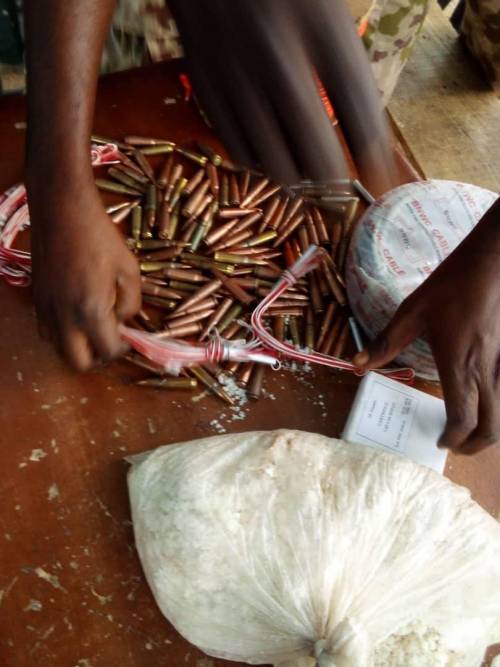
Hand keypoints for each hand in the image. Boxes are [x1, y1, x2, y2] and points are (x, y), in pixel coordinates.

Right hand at [29, 186, 140, 370]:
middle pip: (77, 363)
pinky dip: (62, 332)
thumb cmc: (100, 236)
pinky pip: (46, 330)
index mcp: (90, 310)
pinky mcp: (36, 299)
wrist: (61, 209)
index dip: (124, 348)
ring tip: (94, 325)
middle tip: (111, 338)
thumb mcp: (129, 269)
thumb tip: (125, 321)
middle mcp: (64, 317)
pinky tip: (76, 313)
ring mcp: (45, 309)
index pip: (108, 351)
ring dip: (78, 345)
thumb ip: (132, 303)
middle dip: (97, 356)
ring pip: (58, 349)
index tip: (130, 337)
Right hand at [170, 0, 397, 189]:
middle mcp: (278, 56)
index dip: (373, 152)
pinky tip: (268, 156)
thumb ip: (344, 55)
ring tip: (305, 177)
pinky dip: (257, 164)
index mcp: (321, 25)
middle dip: (333, 181)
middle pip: (315, 150)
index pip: (360, 109)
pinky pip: (236, 149)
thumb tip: (358, 124)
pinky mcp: (206, 87)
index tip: (380, 174)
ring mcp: (237, 76)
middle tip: (341, 188)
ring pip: (273, 161)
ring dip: (295, 179)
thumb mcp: (327, 2)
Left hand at [353, 199, 499, 454]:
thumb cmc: (452, 285)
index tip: (438, 442)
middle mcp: (487, 372)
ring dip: (491, 429)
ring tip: (471, 427)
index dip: (451, 438)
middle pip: (493, 427)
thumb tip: (356, 366)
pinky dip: (499, 406)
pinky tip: (485, 397)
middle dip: (476, 446)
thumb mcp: (411, 312)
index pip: (462, 419)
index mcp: (460, 365)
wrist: (493, 261)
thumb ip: (385, 343)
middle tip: (457, 445)